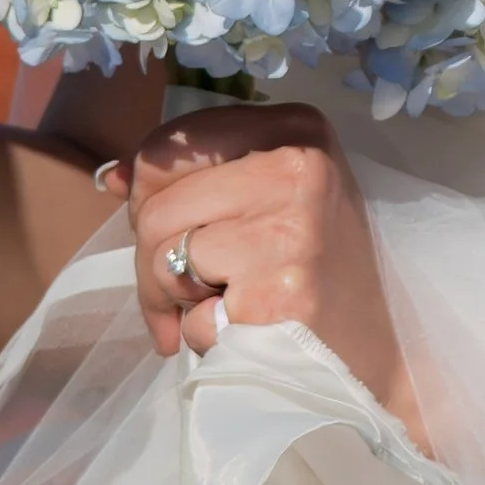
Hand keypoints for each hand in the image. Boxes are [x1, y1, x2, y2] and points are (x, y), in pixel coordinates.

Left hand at [107, 103, 420, 433]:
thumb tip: (110, 176)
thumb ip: (190, 181)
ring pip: (165, 257)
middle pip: (156, 206)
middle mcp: (298, 166)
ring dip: (173, 301)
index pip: (165, 148)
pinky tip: (246, 333)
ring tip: (216, 309)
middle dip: (151, 261)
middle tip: (183, 292)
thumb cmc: (312, 273)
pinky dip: (204, 337)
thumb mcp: (268, 201)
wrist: (374, 355)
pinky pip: (192, 316)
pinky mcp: (280, 295)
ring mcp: (291, 230)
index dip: (145, 199)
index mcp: (294, 128)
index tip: (167, 232)